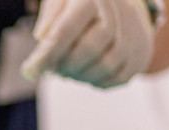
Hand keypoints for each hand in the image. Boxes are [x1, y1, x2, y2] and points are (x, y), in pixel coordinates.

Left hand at [21, 0, 154, 87]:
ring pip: (106, 66)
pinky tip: (83, 73)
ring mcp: (132, 34)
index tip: (28, 72)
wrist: (119, 4)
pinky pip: (117, 78)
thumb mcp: (59, 0)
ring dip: (79, 75)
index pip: (65, 31)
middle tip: (51, 68)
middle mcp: (116, 12)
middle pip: (89, 49)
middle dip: (64, 65)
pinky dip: (95, 82)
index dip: (45, 56)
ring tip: (65, 70)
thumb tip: (42, 37)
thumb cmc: (76, 4)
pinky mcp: (140, 54)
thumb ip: (49, 16)